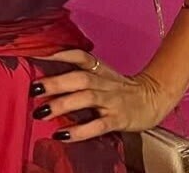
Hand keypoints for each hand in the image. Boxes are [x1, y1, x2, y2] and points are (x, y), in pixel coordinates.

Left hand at [25, 48, 176, 142]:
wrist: (153, 98)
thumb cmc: (121, 89)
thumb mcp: (103, 75)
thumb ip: (80, 73)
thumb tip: (49, 77)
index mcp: (100, 69)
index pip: (79, 56)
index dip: (59, 53)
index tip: (37, 54)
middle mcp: (104, 82)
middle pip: (79, 77)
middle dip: (56, 82)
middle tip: (34, 87)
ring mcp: (111, 101)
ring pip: (86, 98)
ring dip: (63, 104)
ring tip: (41, 111)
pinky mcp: (118, 119)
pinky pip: (98, 125)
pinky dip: (80, 130)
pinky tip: (63, 135)